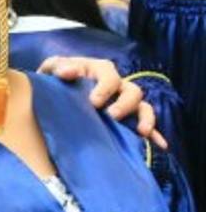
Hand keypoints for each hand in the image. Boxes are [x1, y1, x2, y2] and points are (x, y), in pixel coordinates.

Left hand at [37, 56, 165, 149]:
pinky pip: (147, 127)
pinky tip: (160, 145)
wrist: (52, 97)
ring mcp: (124, 104)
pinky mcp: (127, 120)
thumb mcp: (52, 70)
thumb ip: (58, 66)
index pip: (110, 76)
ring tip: (140, 131)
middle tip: (111, 116)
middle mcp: (117, 86)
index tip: (93, 102)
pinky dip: (154, 135)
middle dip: (125, 104)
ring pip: (143, 107)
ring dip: (145, 118)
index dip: (105, 88)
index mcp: (100, 71)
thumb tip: (66, 72)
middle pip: (132, 91)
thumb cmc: (55, 80)